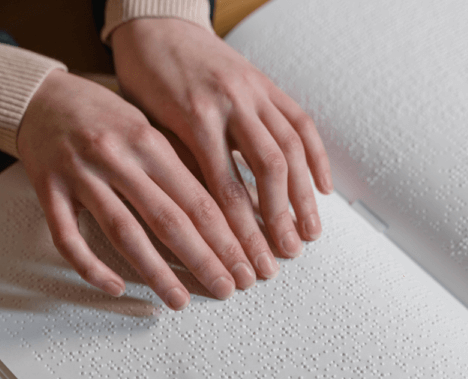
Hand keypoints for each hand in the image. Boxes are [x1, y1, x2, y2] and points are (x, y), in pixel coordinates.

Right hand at [17, 70, 256, 309]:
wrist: (43, 96)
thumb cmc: (105, 115)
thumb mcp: (149, 128)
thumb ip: (182, 165)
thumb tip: (231, 208)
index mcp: (149, 140)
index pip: (196, 198)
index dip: (224, 237)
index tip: (244, 265)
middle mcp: (116, 156)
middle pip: (166, 218)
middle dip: (201, 259)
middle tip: (226, 290)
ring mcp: (79, 173)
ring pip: (122, 231)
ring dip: (154, 271)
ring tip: (179, 300)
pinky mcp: (48, 189)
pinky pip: (67, 237)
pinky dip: (90, 266)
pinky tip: (113, 287)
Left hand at [110, 18, 332, 278]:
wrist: (156, 25)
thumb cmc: (143, 77)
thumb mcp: (147, 125)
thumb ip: (178, 165)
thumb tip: (201, 221)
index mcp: (194, 117)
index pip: (225, 189)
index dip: (240, 234)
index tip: (247, 264)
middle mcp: (230, 102)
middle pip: (267, 170)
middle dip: (278, 220)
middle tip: (284, 257)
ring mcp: (253, 90)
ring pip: (291, 147)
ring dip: (304, 195)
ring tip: (310, 232)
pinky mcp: (267, 83)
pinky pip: (301, 120)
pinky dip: (316, 156)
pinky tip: (324, 187)